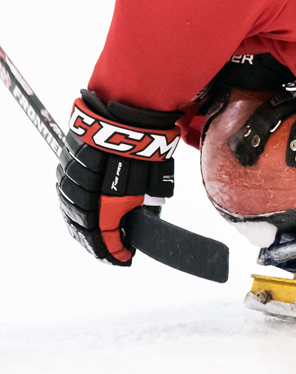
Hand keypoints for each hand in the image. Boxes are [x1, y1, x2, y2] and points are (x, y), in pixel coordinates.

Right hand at [56, 91, 181, 263]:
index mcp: (104, 201)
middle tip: (112, 255)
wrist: (128, 113)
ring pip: (71, 213)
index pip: (104, 236)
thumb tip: (143, 224)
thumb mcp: (151, 184)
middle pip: (83, 229)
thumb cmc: (145, 149)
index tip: (125, 260)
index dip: (115, 252)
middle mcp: (82, 194)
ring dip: (82, 231)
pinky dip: (74, 211)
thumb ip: (143, 206)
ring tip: (96, 243)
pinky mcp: (65, 165)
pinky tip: (82, 219)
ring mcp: (70, 178)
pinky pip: (66, 195)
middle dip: (97, 245)